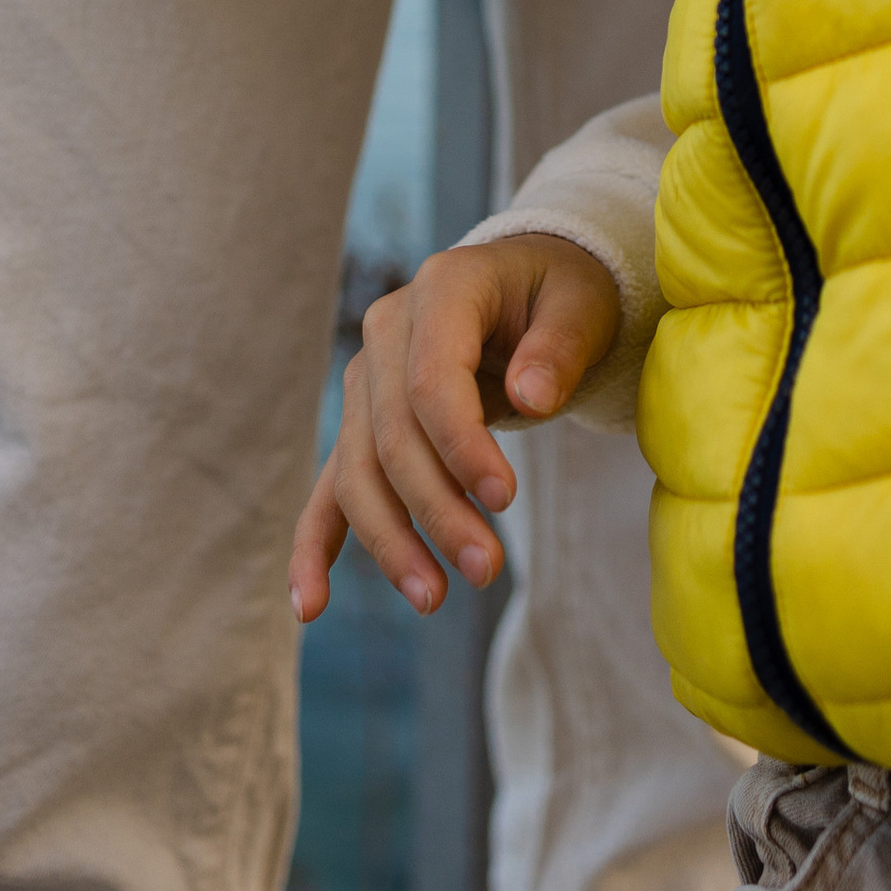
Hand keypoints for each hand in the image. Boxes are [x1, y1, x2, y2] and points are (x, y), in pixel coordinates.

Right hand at [291, 235, 622, 621]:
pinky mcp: (362, 424)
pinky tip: (309, 605)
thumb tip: (529, 398)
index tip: (506, 500)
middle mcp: (387, 331)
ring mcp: (366, 379)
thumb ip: (558, 348)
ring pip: (359, 471)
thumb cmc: (560, 294)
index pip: (432, 381)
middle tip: (485, 570)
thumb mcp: (581, 305)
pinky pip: (330, 487)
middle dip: (434, 510)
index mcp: (441, 288)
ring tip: (434, 598)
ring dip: (390, 541)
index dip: (462, 447)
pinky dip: (315, 545)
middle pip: (393, 436)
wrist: (530, 285)